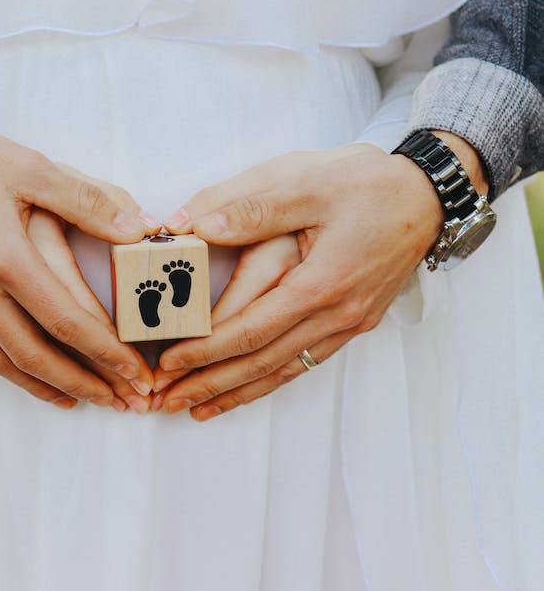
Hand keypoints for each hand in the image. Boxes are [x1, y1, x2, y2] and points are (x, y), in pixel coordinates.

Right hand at [0, 82, 159, 407]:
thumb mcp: (30, 166)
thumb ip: (87, 200)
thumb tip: (139, 229)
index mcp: (3, 254)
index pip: (65, 320)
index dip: (105, 352)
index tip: (133, 372)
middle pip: (34, 355)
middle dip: (82, 383)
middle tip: (116, 401)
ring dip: (42, 385)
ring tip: (77, 398)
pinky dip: (1, 366)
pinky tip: (23, 372)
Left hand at [153, 139, 478, 419]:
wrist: (427, 194)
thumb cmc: (367, 183)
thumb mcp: (306, 181)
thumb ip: (250, 208)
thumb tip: (194, 226)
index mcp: (321, 281)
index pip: (251, 329)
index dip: (205, 351)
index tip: (167, 363)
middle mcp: (336, 313)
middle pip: (262, 362)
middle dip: (209, 383)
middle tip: (165, 399)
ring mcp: (346, 324)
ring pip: (282, 371)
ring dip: (235, 392)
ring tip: (195, 409)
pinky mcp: (351, 324)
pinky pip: (302, 364)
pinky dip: (267, 382)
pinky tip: (243, 392)